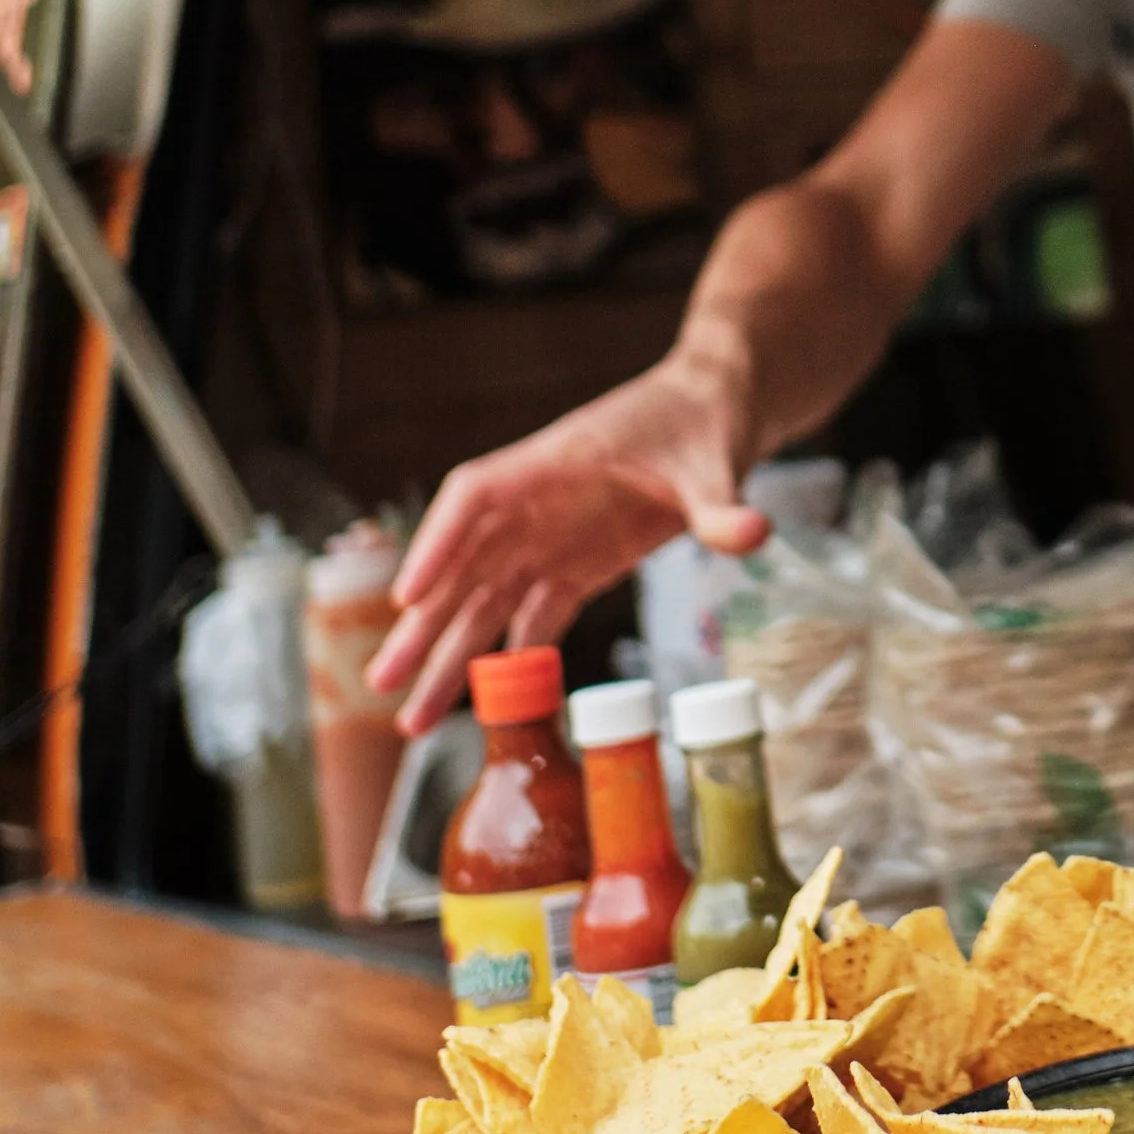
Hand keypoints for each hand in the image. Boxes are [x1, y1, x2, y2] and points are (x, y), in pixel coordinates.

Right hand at [371, 354, 766, 735]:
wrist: (716, 414)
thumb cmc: (702, 421)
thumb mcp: (714, 460)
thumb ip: (720, 503)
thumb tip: (752, 533)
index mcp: (551, 462)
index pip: (474, 497)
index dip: (437, 544)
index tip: (407, 596)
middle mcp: (534, 505)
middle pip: (463, 568)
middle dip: (422, 629)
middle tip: (381, 686)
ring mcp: (551, 540)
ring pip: (486, 605)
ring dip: (450, 658)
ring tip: (412, 720)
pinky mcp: (578, 567)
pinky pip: (533, 618)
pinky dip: (513, 660)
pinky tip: (491, 708)